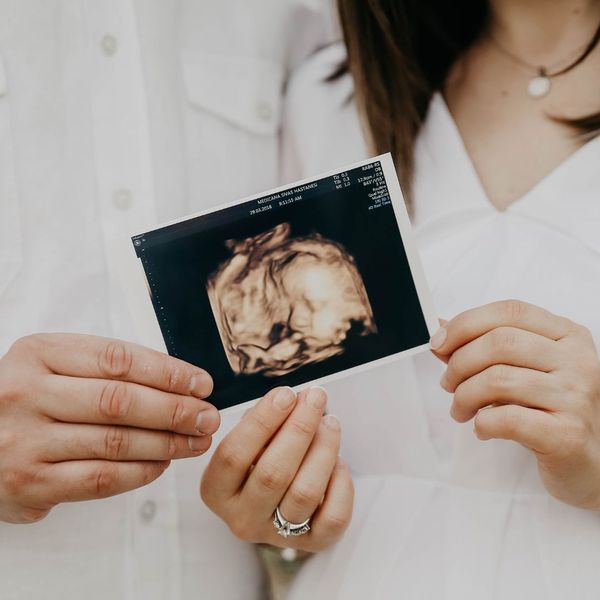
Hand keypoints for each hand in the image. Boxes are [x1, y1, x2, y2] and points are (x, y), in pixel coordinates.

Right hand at [0, 333, 218, 523]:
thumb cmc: (27, 398)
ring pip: (115, 442)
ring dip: (166, 443)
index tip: (200, 383)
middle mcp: (26, 394)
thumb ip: (105, 368)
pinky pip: (99, 478)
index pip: (118, 359)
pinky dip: (139, 472)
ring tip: (196, 441)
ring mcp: (24, 441)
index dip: (167, 372)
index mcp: (38, 353)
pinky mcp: (28, 483)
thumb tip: (178, 382)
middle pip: (120, 401)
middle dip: (175, 409)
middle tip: (207, 416)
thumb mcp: (53, 365)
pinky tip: (162, 463)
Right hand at [201, 386, 353, 551]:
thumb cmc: (260, 460)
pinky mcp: (312, 543)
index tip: (285, 394)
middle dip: (299, 428)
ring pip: (305, 493)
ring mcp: (276, 535)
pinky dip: (340, 483)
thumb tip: (292, 400)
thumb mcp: (249, 441)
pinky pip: (333, 517)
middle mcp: (242, 518)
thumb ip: (264, 421)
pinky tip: (337, 461)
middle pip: (273, 473)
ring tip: (330, 422)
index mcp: (217, 490)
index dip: (262, 421)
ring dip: (323, 449)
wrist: (277, 502)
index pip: (233, 454)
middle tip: (315, 398)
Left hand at [431, 299, 599, 509]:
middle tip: (448, 383)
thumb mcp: (522, 369)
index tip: (439, 344)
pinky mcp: (567, 434)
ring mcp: (575, 396)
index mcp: (567, 335)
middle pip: (500, 342)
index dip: (465, 324)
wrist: (590, 462)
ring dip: (465, 396)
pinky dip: (482, 423)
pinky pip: (507, 419)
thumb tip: (440, 328)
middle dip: (459, 363)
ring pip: (499, 379)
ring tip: (460, 410)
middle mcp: (576, 360)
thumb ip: (483, 346)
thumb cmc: (549, 410)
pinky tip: (483, 428)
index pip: (509, 311)